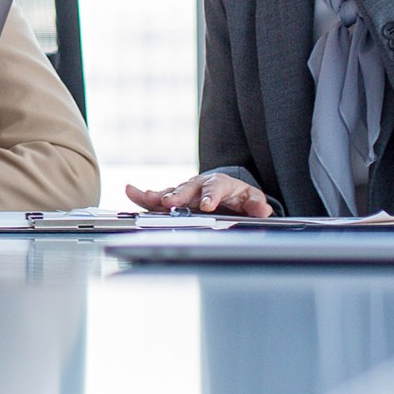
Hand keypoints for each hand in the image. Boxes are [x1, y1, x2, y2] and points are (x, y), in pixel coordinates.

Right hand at [125, 173, 272, 216]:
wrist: (226, 193)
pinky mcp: (175, 199)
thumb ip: (256, 205)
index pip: (216, 187)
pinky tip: (130, 191)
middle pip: (188, 188)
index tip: (207, 205)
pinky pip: (158, 198)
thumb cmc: (238, 197)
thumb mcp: (252, 200)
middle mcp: (200, 184)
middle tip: (170, 202)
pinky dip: (143, 196)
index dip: (211, 196)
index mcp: (220, 183)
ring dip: (158, 195)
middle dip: (179, 195)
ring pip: (171, 191)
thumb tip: (262, 210)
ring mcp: (185, 190)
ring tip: (148, 198)